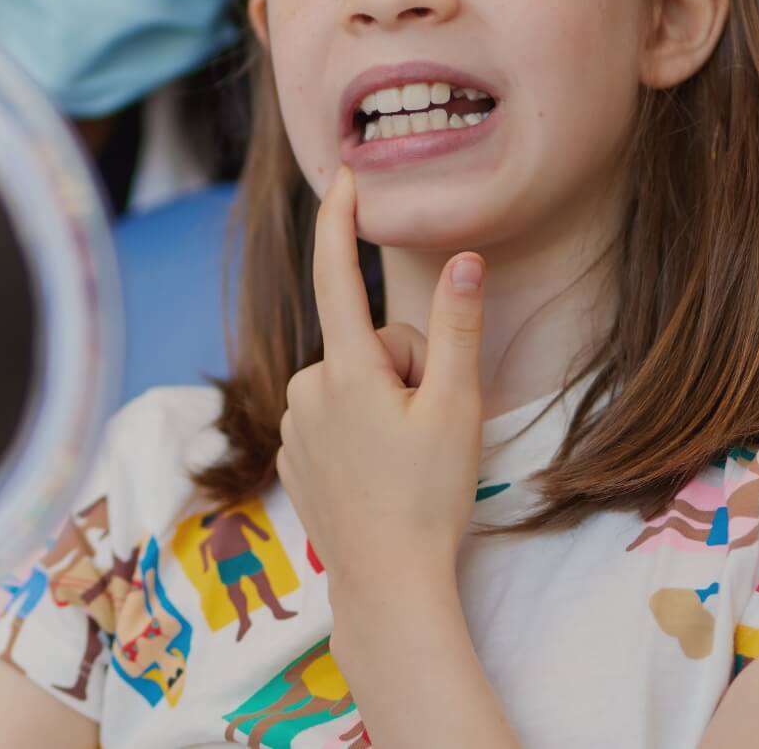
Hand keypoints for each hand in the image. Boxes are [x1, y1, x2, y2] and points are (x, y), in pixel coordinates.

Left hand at [275, 166, 487, 582]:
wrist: (387, 582)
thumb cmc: (428, 497)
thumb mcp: (456, 407)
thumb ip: (456, 328)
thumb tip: (465, 259)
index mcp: (346, 369)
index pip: (338, 275)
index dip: (341, 221)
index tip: (344, 176)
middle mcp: (307, 387)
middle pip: (371, 345)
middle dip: (407, 372)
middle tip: (427, 429)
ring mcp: (295, 423)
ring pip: (355, 382)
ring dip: (385, 404)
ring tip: (402, 458)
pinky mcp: (293, 454)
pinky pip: (335, 416)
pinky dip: (362, 432)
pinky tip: (377, 474)